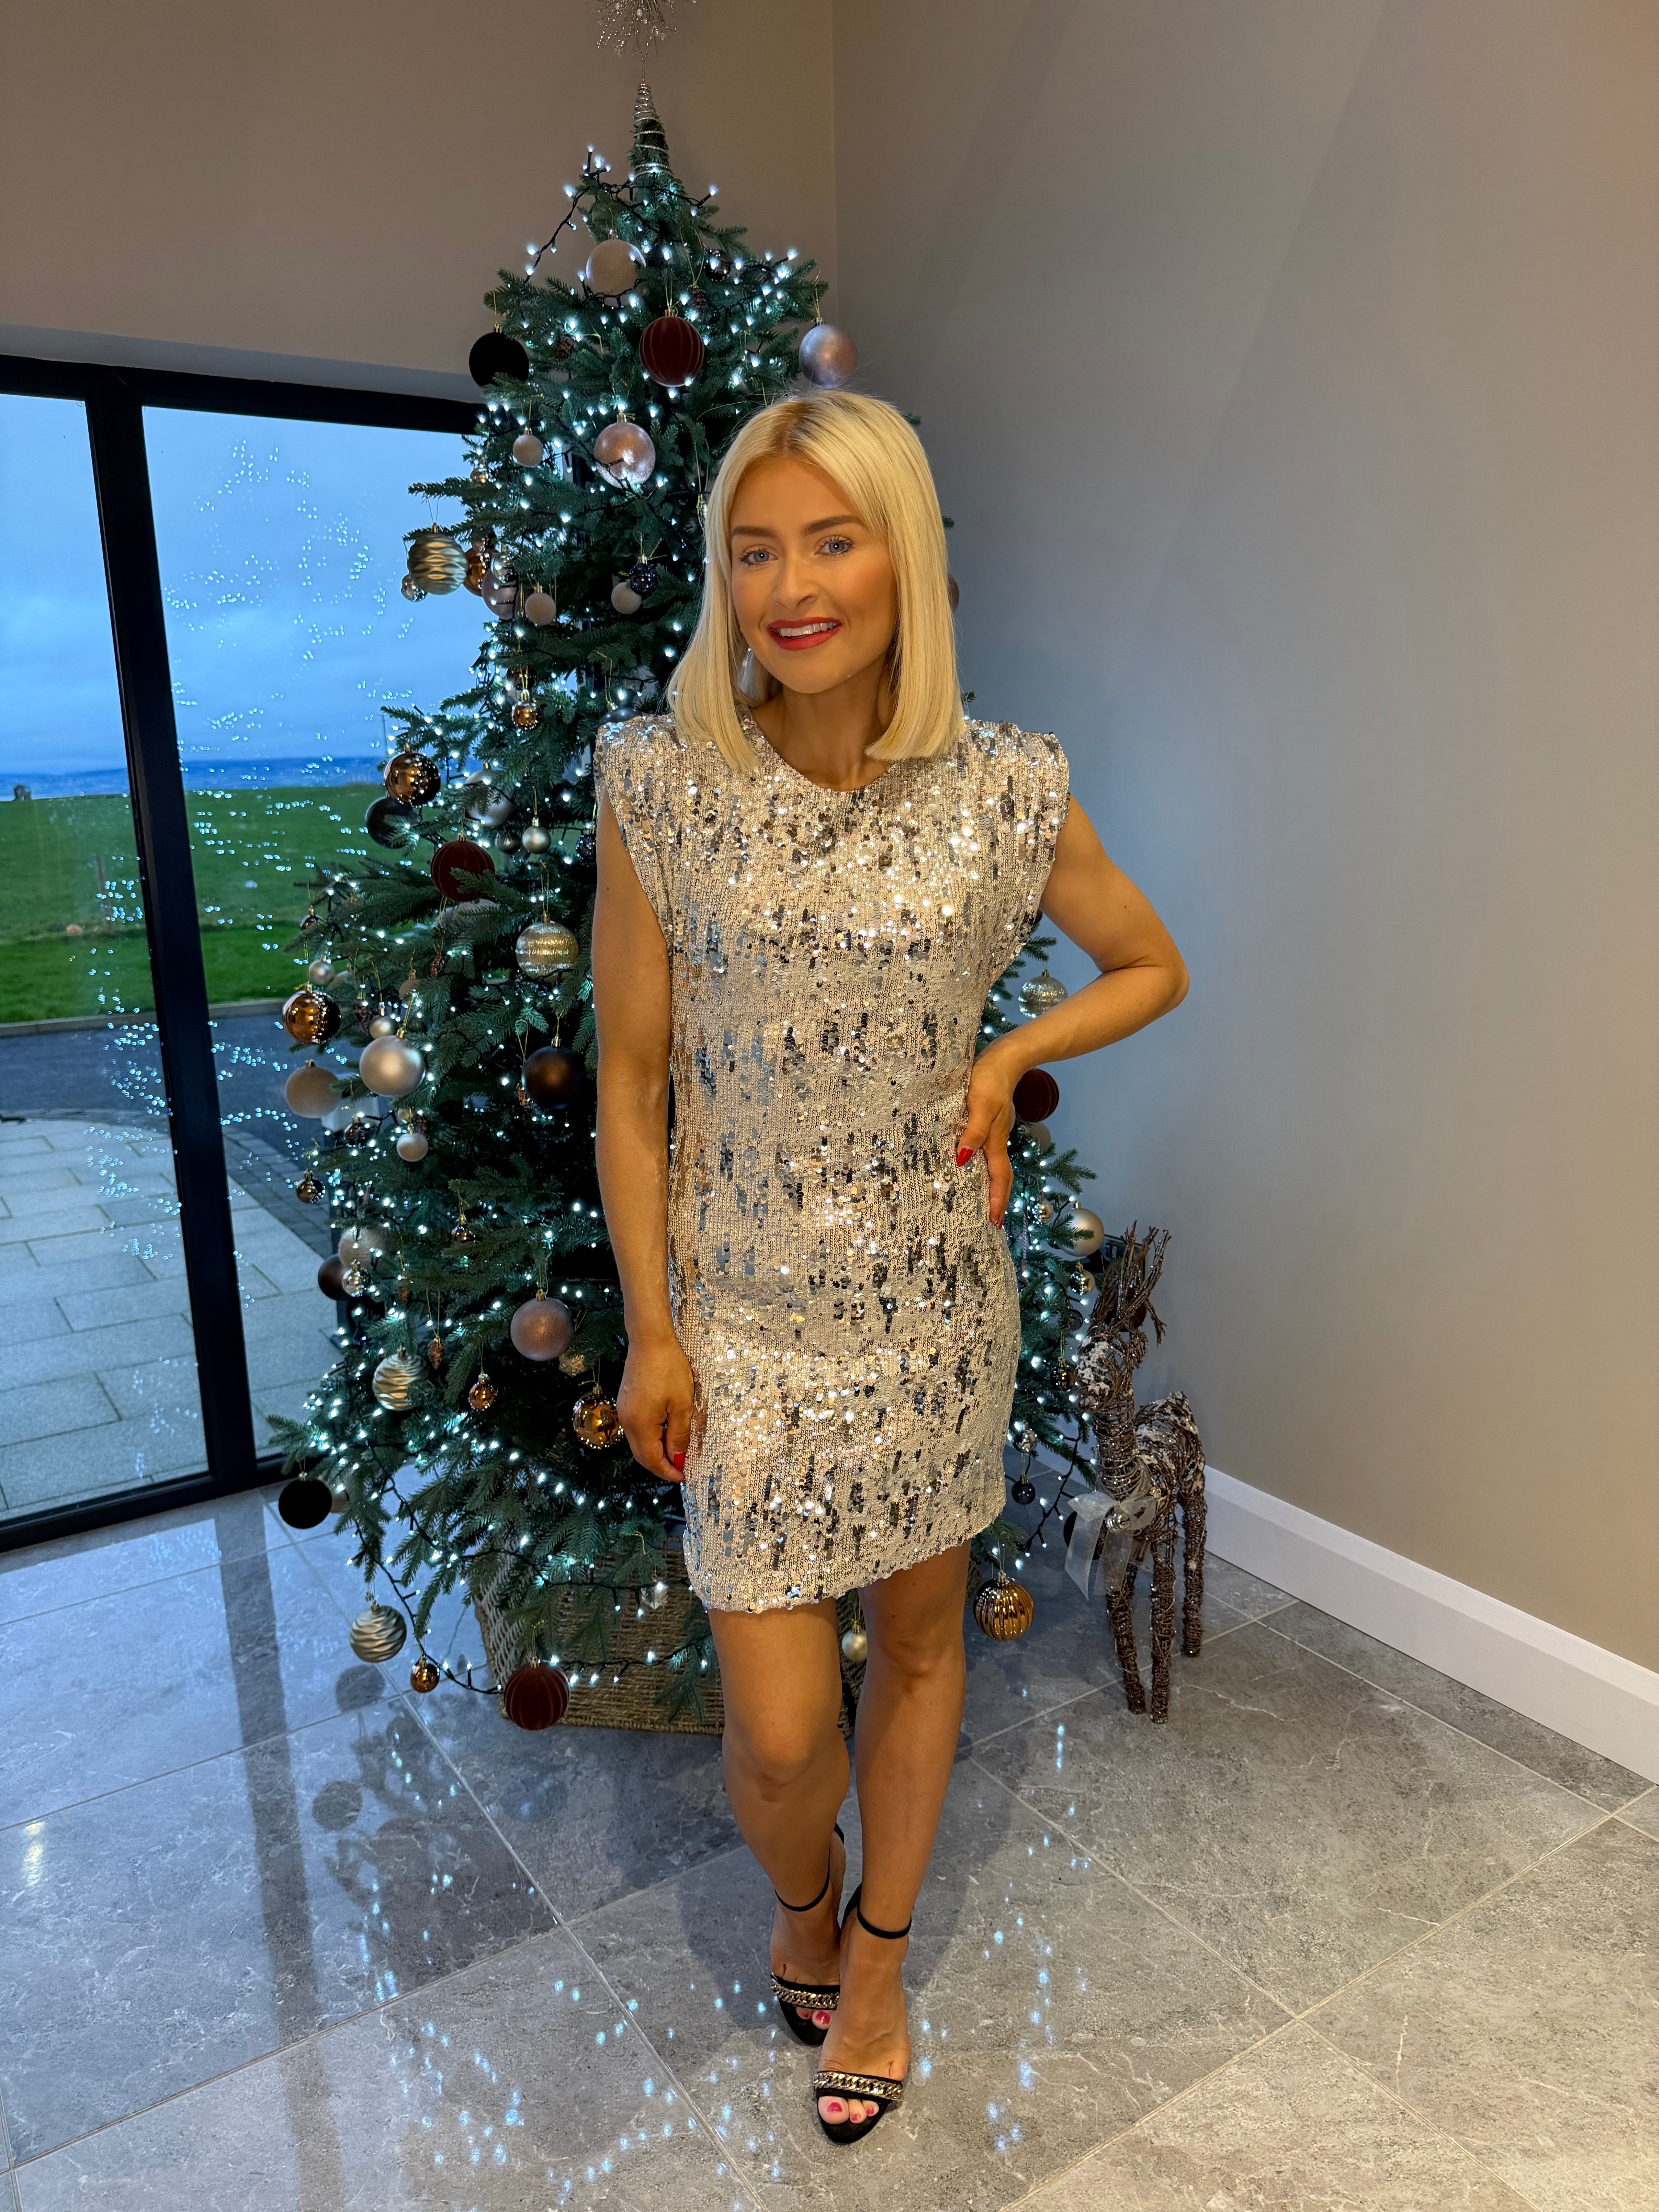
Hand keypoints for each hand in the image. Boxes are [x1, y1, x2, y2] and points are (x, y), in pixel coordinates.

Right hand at [617, 1331, 694, 1482]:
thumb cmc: (669, 1369)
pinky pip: (637, 1428)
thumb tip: (677, 1457)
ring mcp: (624, 1410)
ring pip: (638, 1442)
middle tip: (680, 1468)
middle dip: (660, 1465)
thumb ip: (679, 1434)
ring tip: (676, 1450)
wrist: (650, 1340)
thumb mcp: (682, 1404)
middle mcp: (627, 1420)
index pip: (651, 1460)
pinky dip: (650, 1437)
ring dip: (655, 1450)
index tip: (682, 1476)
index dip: (667, 1471)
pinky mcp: (626, 1401)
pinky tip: (666, 1432)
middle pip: (641, 1455)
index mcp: (640, 1424)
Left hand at [956, 1048, 1017, 1228]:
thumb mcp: (980, 1105)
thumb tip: (963, 1160)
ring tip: (981, 1204)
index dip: (997, 1200)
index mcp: (995, 1140)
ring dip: (990, 1186)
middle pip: (1000, 1176)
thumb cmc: (989, 1079)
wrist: (1004, 1058)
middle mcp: (996, 1140)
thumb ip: (973, 1132)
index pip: (999, 1177)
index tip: (994, 1222)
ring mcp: (993, 1131)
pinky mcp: (988, 1122)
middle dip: (997, 1200)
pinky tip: (972, 1167)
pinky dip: (982, 1167)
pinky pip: (986, 1152)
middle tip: (991, 1221)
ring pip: (993, 1165)